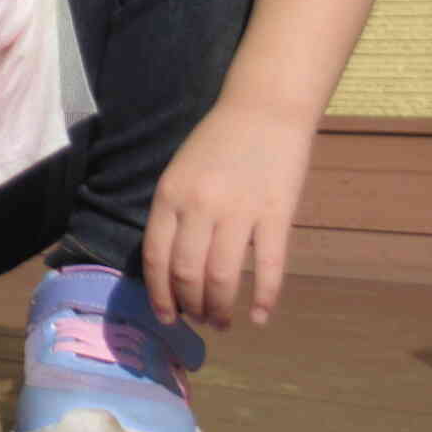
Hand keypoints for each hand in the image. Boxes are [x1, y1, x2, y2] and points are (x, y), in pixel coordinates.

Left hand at [139, 99, 314, 330]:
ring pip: (222, 277)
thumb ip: (172, 214)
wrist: (265, 109)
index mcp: (169, 196)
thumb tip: (169, 269)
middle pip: (187, 274)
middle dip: (191, 307)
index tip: (167, 316)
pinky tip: (261, 317)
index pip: (156, 259)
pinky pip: (269, 267)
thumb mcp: (179, 172)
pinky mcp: (275, 214)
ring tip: (222, 322)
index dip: (159, 295)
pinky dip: (265, 298)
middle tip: (200, 320)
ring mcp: (239, 212)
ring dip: (220, 308)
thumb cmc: (218, 141)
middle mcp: (199, 207)